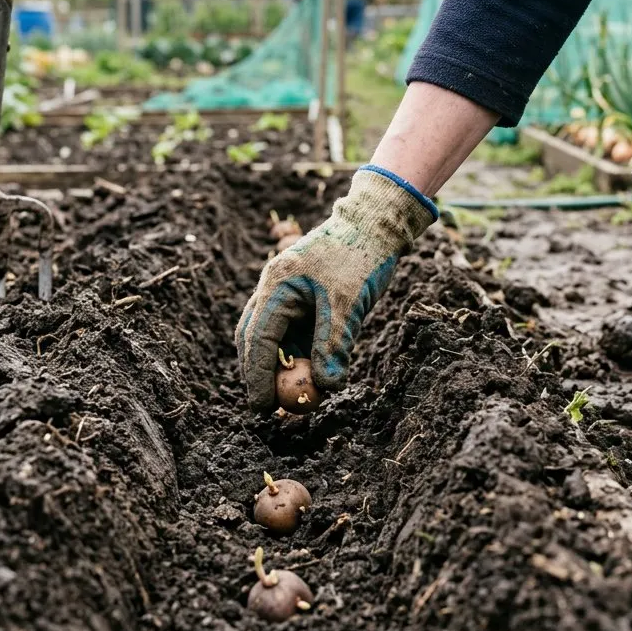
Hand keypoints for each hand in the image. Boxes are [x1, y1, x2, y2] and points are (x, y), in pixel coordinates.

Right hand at [236, 166, 436, 411]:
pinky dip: (298, 351)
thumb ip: (333, 345)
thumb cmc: (361, 257)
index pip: (258, 339)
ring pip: (274, 335)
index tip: (262, 407)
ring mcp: (287, 290)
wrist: (376, 223)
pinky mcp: (303, 294)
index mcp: (276, 285)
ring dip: (281, 364)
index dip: (257, 376)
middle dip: (259, 373)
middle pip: (255, 337)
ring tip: (293, 393)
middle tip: (268, 407)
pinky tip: (312, 369)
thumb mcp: (347, 303)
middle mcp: (274, 287)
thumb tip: (325, 387)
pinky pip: (293, 329)